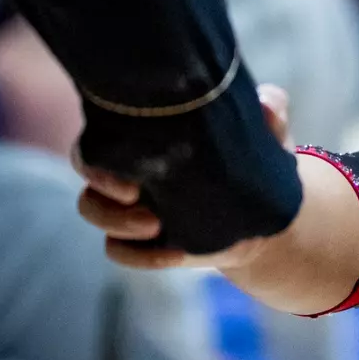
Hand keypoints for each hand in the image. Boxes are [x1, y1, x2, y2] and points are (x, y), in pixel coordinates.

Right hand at [75, 85, 293, 270]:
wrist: (265, 209)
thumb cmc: (253, 157)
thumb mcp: (264, 135)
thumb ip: (268, 113)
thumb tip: (267, 102)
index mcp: (144, 142)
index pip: (95, 145)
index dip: (96, 159)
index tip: (128, 168)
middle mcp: (128, 175)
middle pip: (89, 187)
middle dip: (103, 197)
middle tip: (137, 197)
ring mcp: (132, 212)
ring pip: (96, 217)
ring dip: (117, 225)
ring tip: (155, 226)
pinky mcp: (145, 244)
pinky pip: (120, 252)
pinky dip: (142, 257)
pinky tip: (176, 253)